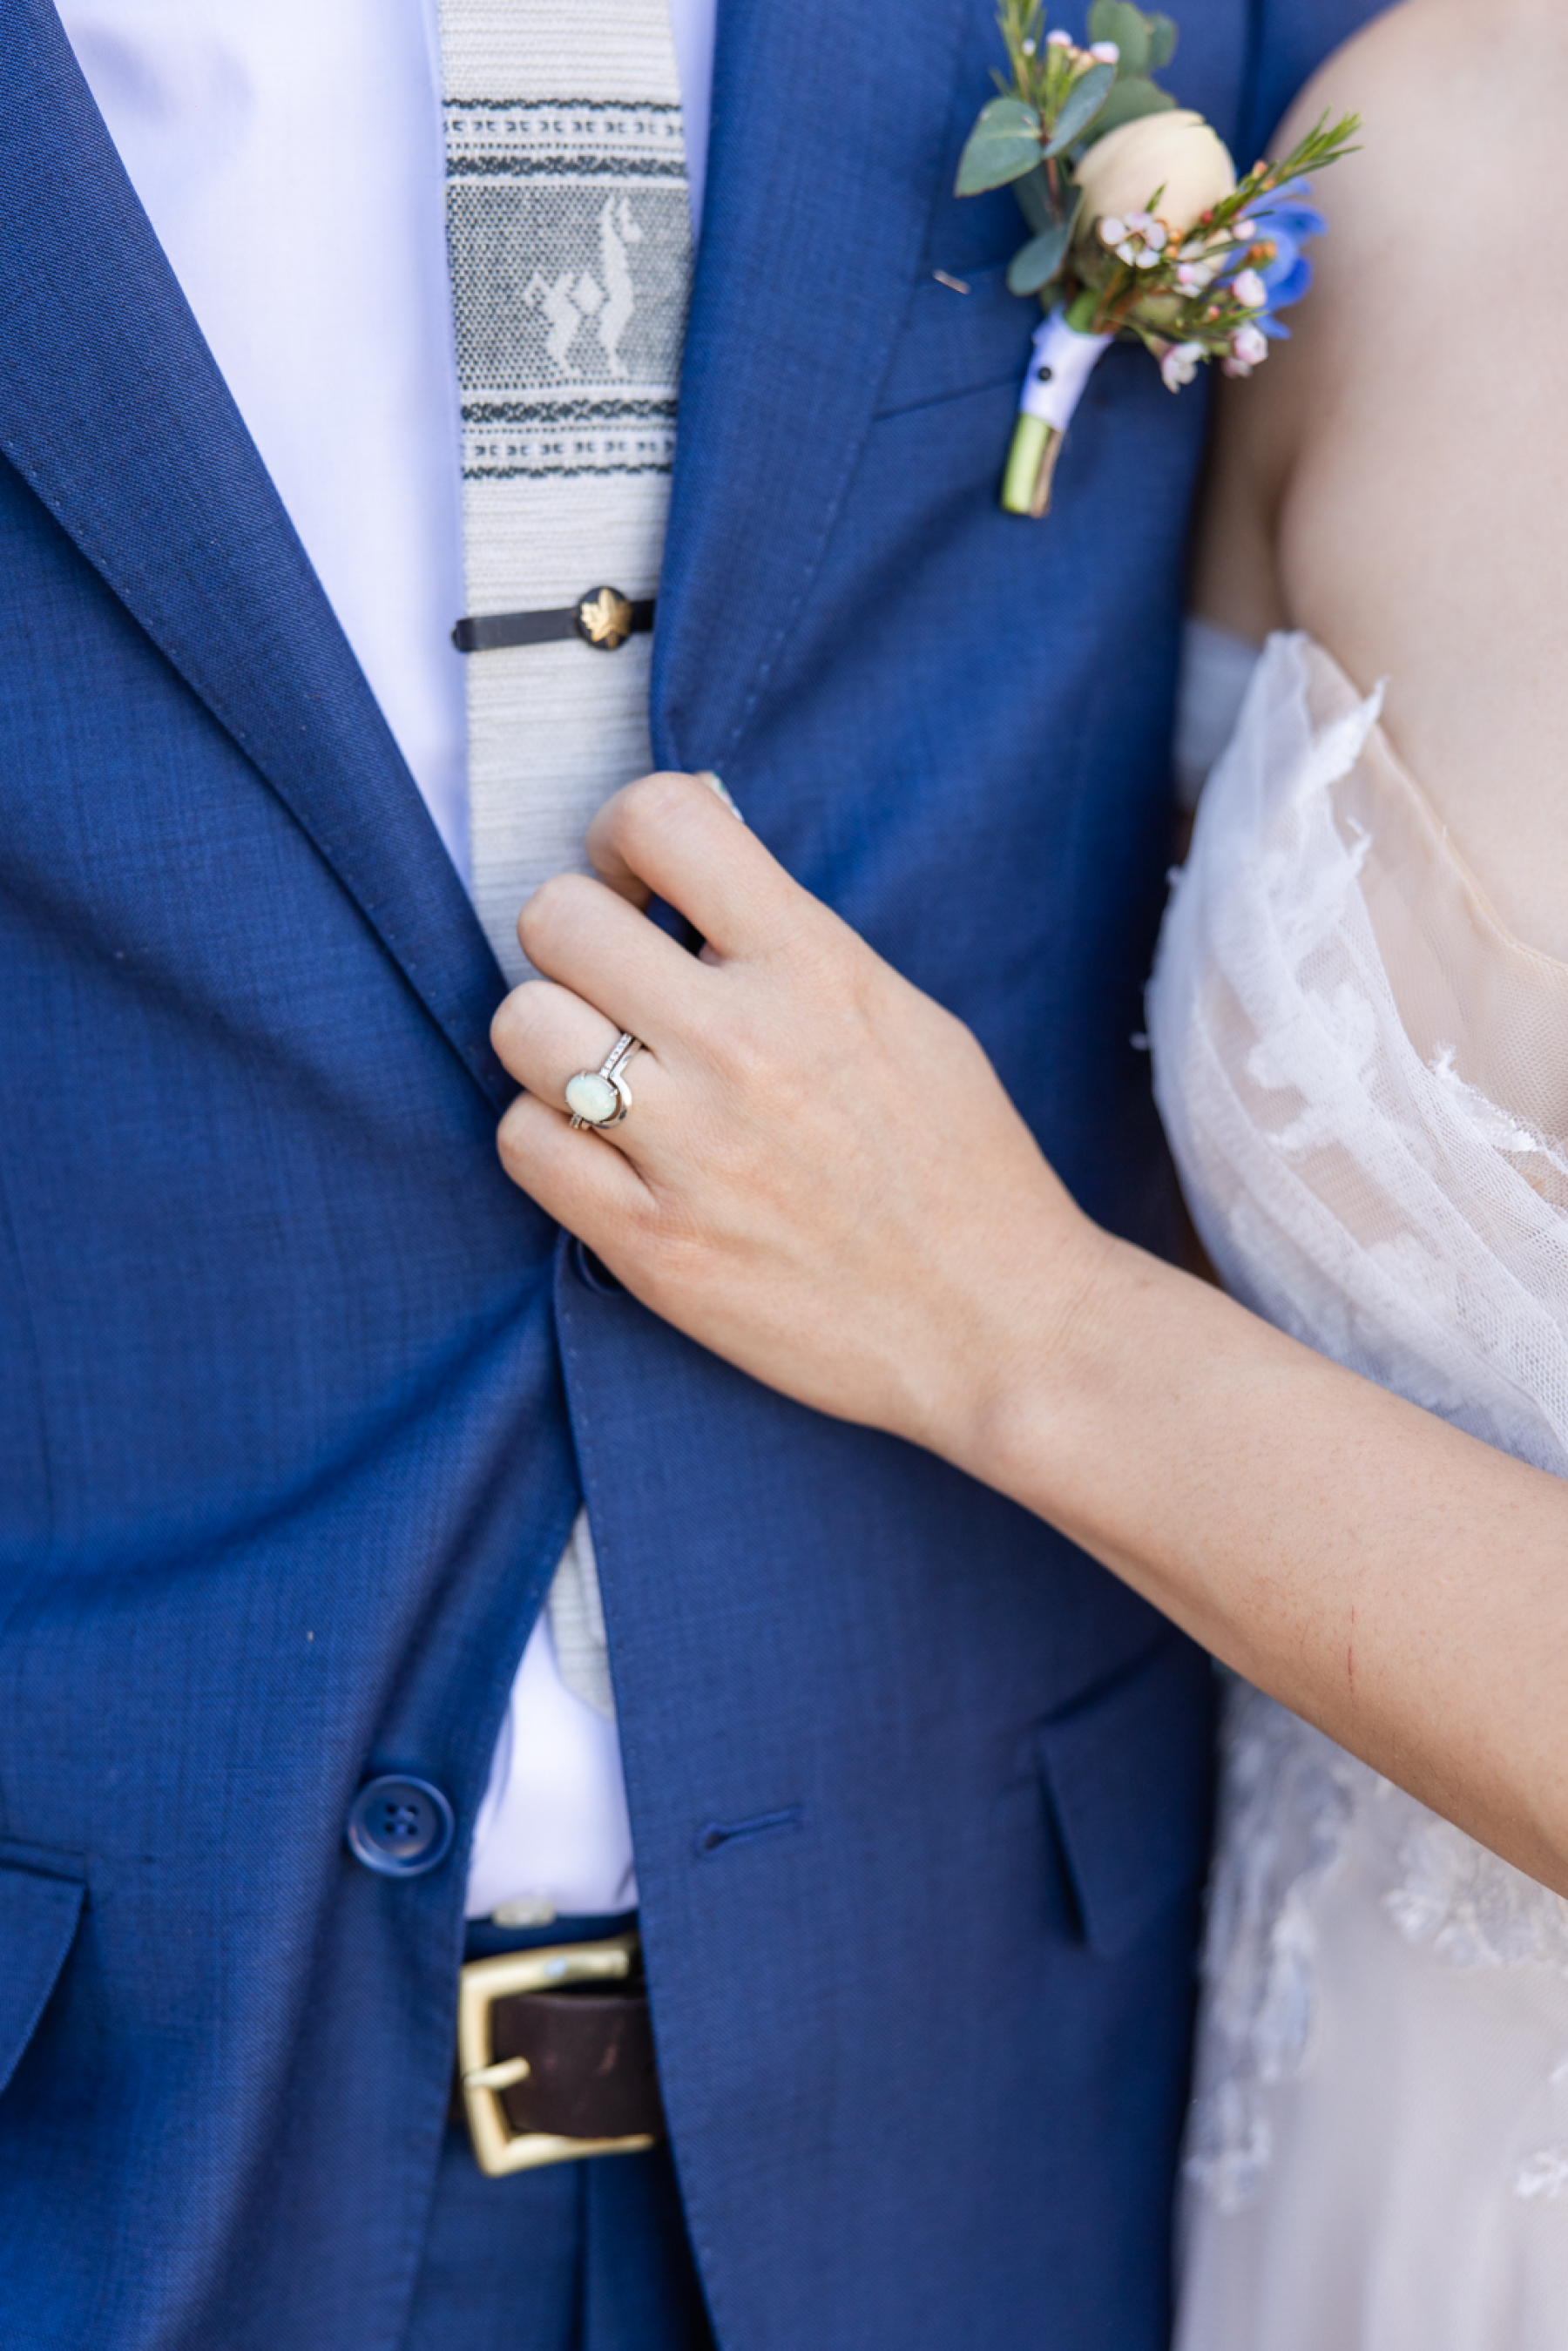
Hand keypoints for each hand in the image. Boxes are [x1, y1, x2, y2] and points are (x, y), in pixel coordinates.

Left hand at [490, 773, 1102, 1460]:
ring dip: (549, 1041)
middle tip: (611, 983)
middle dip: (575, 940)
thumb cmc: (960, 1168)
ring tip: (606, 1073)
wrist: (995, 1324)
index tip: (633, 884)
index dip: (618, 835)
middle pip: (556, 917)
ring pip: (520, 1025)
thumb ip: (792, 944)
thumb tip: (690, 885)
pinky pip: (522, 1140)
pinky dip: (549, 1139)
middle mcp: (741, 1042)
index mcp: (814, 965)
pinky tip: (607, 1153)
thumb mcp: (901, 1012)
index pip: (663, 818)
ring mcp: (688, 1146)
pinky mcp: (649, 1242)